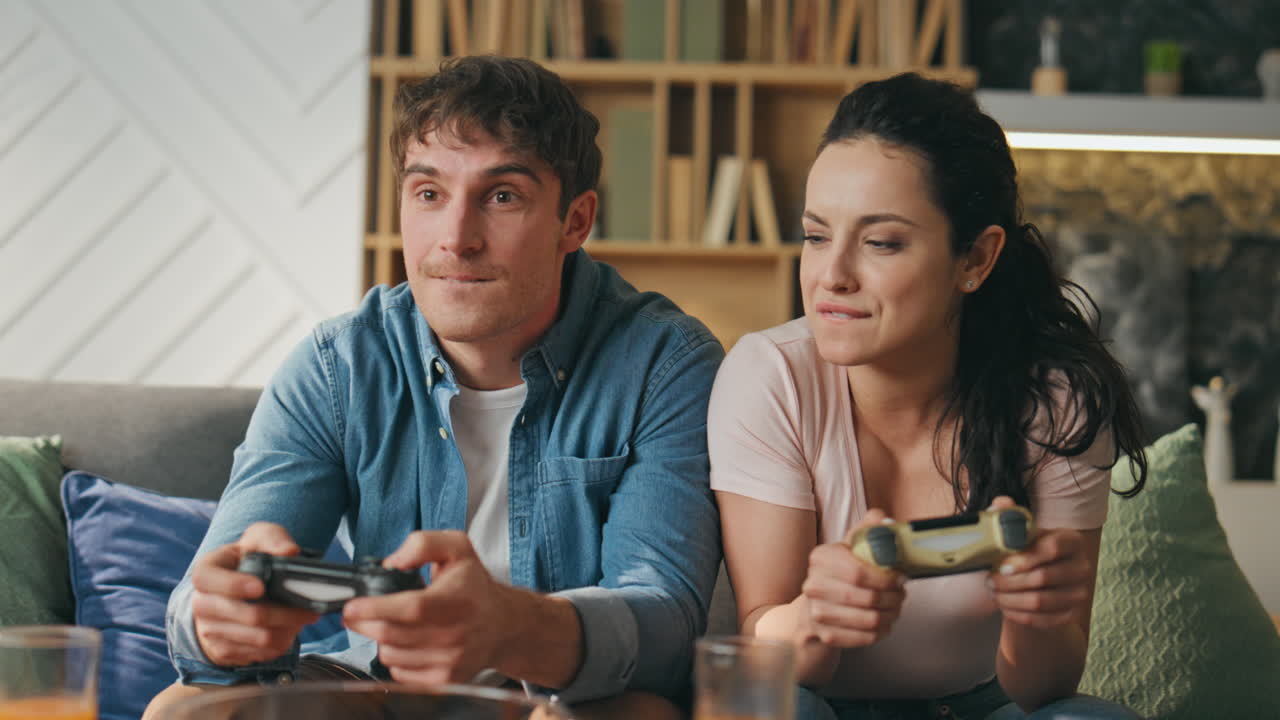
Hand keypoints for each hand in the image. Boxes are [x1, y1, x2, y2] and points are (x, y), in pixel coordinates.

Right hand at [191, 522, 319, 665]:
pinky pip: (260, 654)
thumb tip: (289, 552)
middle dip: (284, 613)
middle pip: (246, 615)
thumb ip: (273, 539)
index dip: (233, 585)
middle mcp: (202, 603)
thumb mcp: (260, 539)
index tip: (261, 586)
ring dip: (288, 629)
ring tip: (306, 617)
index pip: (207, 580)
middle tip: (310, 608)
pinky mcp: (224, 651)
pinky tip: (291, 629)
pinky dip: (282, 642)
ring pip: (258, 638)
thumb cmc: (251, 559)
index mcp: (206, 571)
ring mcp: (210, 631)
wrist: (239, 587)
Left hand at [343, 530, 508, 684]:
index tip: (352, 607)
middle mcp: (455, 634)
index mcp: (456, 600)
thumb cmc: (475, 586)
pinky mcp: (444, 679)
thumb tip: (393, 562)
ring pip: (391, 655)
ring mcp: (450, 661)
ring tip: (395, 624)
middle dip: (365, 622)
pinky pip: (400, 673)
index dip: (376, 608)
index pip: (411, 608)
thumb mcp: (457, 548)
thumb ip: (423, 544)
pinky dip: (395, 657)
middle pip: (392, 634)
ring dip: (381, 639)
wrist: (504, 624)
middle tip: (359, 612)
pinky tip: (408, 642)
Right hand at [801, 509, 906, 647]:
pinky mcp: (825, 635)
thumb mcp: (850, 548)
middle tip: (902, 595)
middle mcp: (813, 585)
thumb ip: (868, 530)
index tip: (901, 578)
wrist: (814, 609)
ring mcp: (817, 612)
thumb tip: (882, 519)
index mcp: (821, 558)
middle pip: (867, 598)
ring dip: (891, 615)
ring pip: (870, 620)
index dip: (886, 578)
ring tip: (896, 608)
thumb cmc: (839, 575)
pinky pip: (865, 638)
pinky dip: (882, 632)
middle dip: (893, 598)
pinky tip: (885, 623)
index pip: (859, 571)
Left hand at [987, 496, 1092, 628]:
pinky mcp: (1072, 614)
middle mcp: (1082, 566)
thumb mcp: (1018, 531)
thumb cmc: (1026, 551)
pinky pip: (1043, 620)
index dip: (1025, 558)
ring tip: (994, 592)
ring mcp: (1080, 592)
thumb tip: (1002, 504)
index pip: (1052, 548)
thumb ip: (1008, 515)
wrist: (1037, 581)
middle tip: (990, 580)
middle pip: (1043, 577)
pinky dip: (1018, 614)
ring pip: (1040, 601)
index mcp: (1071, 540)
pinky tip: (1005, 606)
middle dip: (1010, 582)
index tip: (1002, 564)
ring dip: (1010, 599)